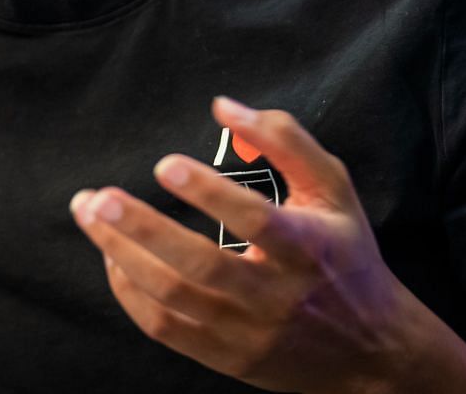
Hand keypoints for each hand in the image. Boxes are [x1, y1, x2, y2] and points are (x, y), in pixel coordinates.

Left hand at [68, 96, 465, 393]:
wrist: (374, 352)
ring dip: (122, 255)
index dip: (208, 193)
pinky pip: (165, 328)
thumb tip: (223, 106)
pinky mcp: (227, 358)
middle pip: (200, 266)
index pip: (255, 221)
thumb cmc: (346, 256)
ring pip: (172, 299)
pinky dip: (130, 293)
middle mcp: (276, 297)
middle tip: (98, 197)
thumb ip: (284, 139)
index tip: (164, 164)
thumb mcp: (332, 189)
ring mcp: (248, 333)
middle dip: (141, 229)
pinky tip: (113, 257)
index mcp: (307, 248)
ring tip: (91, 215)